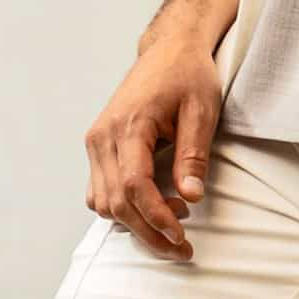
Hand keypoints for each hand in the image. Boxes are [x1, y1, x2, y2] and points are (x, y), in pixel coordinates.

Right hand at [83, 39, 222, 260]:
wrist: (169, 49)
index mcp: (128, 125)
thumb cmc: (188, 75)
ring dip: (134, 223)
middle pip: (115, 202)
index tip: (181, 237)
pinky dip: (122, 208)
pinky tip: (152, 210)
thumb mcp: (202, 110)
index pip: (133, 186)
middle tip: (181, 248)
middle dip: (148, 231)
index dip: (155, 217)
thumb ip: (193, 154)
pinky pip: (100, 190)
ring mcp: (96, 141)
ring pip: (103, 201)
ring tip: (172, 228)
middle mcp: (103, 136)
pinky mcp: (99, 145)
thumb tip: (192, 196)